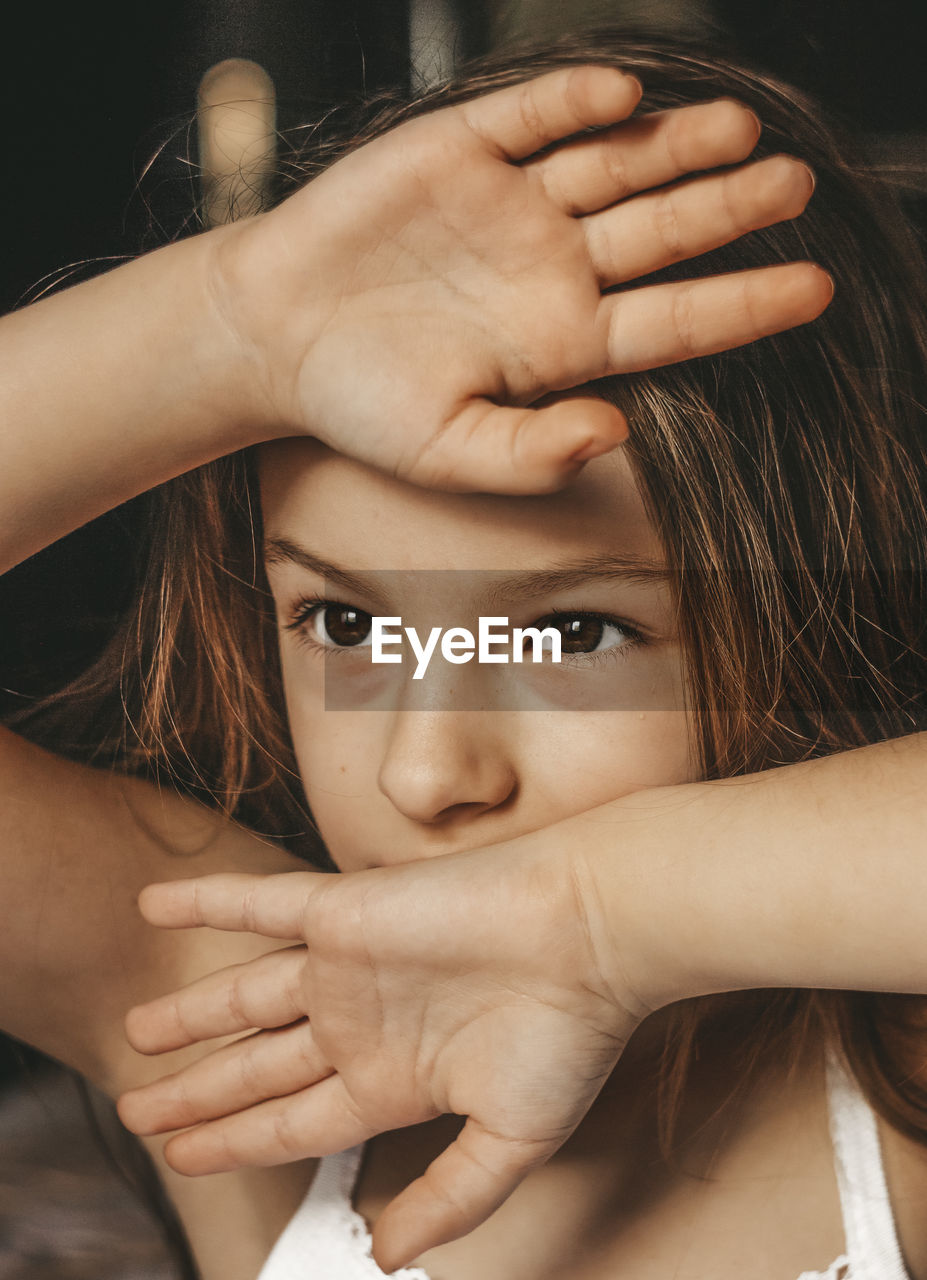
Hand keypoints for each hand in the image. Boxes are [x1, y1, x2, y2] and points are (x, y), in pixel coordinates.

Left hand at [118, 829, 661, 1271]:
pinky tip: (153, 905)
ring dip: (189, 1015)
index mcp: (393, 1080)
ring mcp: (347, 967)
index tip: (181, 1159)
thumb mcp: (511, 1140)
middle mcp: (360, 1024)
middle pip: (256, 1069)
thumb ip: (449, 1198)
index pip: (291, 1124)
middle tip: (136, 1111)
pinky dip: (205, 901)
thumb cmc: (566, 1033)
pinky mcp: (344, 910)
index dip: (234, 1143)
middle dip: (196, 1095)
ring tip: (137, 1033)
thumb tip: (389, 1259)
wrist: (590, 932)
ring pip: (245, 995)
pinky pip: (259, 902)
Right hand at [210, 65, 829, 492]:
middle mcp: (555, 267)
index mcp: (564, 341)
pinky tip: (620, 100)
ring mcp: (515, 204)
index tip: (814, 288)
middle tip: (796, 187)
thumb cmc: (361, 403)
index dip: (745, 304)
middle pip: (663, 231)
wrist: (276, 336)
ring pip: (615, 165)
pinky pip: (531, 117)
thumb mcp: (447, 450)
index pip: (675, 320)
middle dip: (729, 208)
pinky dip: (572, 104)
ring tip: (737, 132)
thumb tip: (610, 431)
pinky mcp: (463, 149)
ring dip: (674, 146)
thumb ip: (529, 453)